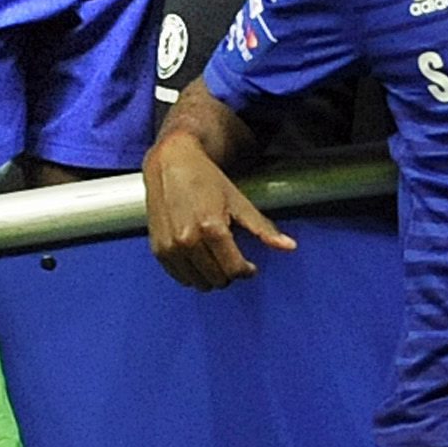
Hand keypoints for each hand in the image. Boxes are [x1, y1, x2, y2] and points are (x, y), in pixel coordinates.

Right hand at [145, 132, 294, 288]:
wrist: (171, 164)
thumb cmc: (205, 179)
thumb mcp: (239, 201)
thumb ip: (263, 228)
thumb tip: (289, 246)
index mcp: (211, 228)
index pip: (234, 269)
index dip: (246, 271)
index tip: (249, 267)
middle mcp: (188, 240)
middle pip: (217, 279)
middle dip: (229, 273)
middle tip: (232, 259)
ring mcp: (170, 246)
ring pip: (198, 282)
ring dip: (211, 276)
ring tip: (216, 258)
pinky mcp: (158, 249)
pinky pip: (180, 276)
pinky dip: (192, 273)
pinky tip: (199, 258)